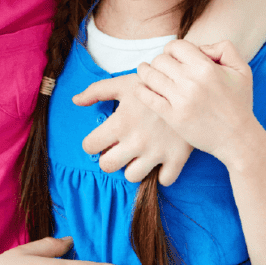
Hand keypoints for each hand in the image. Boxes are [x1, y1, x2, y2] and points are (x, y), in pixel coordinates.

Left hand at [73, 73, 193, 183]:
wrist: (190, 87)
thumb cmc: (153, 85)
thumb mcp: (124, 83)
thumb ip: (97, 91)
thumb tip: (75, 101)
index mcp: (121, 123)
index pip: (90, 146)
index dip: (92, 142)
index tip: (101, 138)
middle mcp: (136, 141)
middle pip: (107, 166)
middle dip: (109, 158)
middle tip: (118, 148)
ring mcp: (157, 152)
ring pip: (132, 177)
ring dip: (133, 167)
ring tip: (138, 154)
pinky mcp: (177, 158)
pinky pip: (164, 181)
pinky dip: (162, 174)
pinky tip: (160, 160)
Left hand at [136, 39, 256, 162]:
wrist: (237, 138)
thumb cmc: (239, 103)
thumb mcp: (242, 70)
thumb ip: (224, 49)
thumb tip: (200, 47)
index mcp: (206, 68)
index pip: (176, 46)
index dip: (172, 49)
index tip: (173, 57)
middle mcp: (191, 81)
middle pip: (160, 60)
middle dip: (159, 61)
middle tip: (161, 68)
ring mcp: (180, 99)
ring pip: (150, 75)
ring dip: (145, 72)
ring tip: (145, 72)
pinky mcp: (172, 116)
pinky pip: (147, 97)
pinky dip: (140, 89)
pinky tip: (141, 87)